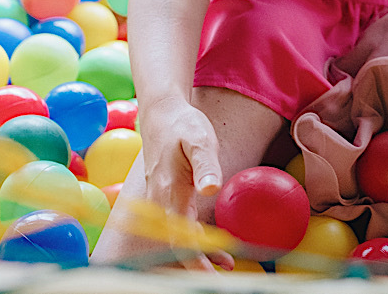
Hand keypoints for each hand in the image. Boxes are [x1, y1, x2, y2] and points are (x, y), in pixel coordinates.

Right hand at [138, 96, 232, 270]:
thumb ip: (206, 165)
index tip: (209, 275)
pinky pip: (176, 225)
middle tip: (223, 274)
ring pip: (175, 236)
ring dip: (197, 254)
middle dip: (197, 264)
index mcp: (169, 192)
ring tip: (227, 263)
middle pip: (175, 243)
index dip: (193, 259)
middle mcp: (160, 201)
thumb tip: (212, 189)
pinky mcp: (165, 197)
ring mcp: (160, 200)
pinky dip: (192, 239)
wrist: (162, 113)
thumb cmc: (183, 125)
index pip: (179, 236)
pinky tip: (211, 244)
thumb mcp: (199, 139)